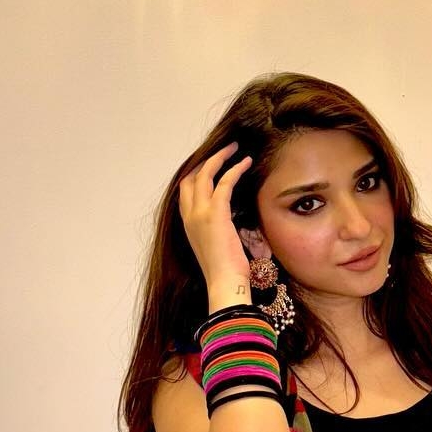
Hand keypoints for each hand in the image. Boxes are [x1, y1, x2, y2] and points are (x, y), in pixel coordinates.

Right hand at [178, 142, 254, 295]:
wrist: (223, 283)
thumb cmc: (225, 270)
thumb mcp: (216, 243)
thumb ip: (217, 228)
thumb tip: (229, 220)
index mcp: (188, 223)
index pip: (185, 189)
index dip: (197, 172)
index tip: (212, 162)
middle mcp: (189, 215)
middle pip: (192, 176)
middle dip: (207, 159)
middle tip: (225, 149)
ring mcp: (200, 213)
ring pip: (206, 173)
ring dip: (221, 157)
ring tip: (236, 148)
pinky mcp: (216, 213)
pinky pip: (224, 182)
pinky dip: (235, 169)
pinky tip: (246, 162)